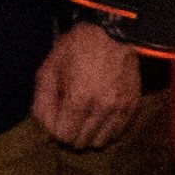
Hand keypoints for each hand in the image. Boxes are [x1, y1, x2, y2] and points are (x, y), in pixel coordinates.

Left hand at [32, 21, 141, 149]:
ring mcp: (120, 108)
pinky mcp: (132, 106)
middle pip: (81, 142)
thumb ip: (42, 101)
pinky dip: (106, 129)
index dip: (53, 128)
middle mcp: (102, 108)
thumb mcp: (49, 68)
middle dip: (69, 133)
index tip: (53, 115)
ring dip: (88, 134)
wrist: (114, 31)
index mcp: (79, 99)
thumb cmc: (77, 47)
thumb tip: (43, 126)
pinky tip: (99, 116)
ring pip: (101, 142)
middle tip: (66, 116)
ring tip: (83, 119)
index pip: (62, 136)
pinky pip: (117, 132)